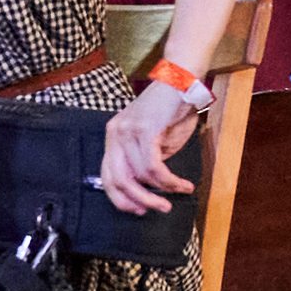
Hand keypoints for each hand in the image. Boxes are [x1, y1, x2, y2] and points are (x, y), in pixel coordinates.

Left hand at [97, 79, 203, 213]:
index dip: (121, 198)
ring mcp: (127, 131)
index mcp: (113, 136)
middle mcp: (115, 133)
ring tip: (179, 193)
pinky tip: (181, 184)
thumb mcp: (155, 140)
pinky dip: (168, 181)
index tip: (138, 210)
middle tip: (158, 209)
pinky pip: (153, 167)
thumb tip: (150, 188)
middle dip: (139, 201)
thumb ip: (147, 161)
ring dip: (162, 191)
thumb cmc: (172, 110)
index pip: (107, 175)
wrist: (183, 81)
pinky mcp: (144, 130)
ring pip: (138, 176)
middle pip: (118, 180)